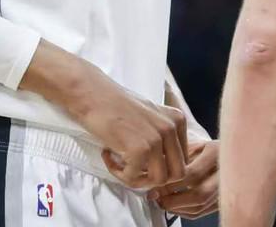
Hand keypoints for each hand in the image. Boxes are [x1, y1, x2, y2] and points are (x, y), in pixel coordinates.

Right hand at [20, 41, 188, 188]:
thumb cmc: (116, 105)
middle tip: (135, 168)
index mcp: (177, 120)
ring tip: (120, 163)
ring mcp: (156, 140)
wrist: (93, 94)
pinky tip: (108, 155)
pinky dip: (117, 173)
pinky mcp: (139, 150)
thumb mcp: (151, 115)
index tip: (143, 160)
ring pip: (158, 181)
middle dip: (155, 177)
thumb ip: (163, 135)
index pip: (183, 160)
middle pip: (177, 174)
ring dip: (137, 178)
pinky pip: (132, 178)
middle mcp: (171, 129)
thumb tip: (166, 165)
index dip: (163, 166)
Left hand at [147, 139, 218, 218]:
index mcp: (216, 152)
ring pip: (201, 206)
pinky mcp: (222, 199)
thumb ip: (179, 155)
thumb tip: (154, 169)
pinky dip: (185, 212)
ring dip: (177, 208)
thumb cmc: (209, 147)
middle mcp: (224, 171)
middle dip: (174, 200)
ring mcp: (226, 187)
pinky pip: (203, 211)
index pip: (192, 173)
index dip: (171, 183)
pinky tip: (174, 206)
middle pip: (200, 194)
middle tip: (157, 197)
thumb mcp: (195, 143)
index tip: (154, 185)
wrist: (230, 151)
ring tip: (162, 202)